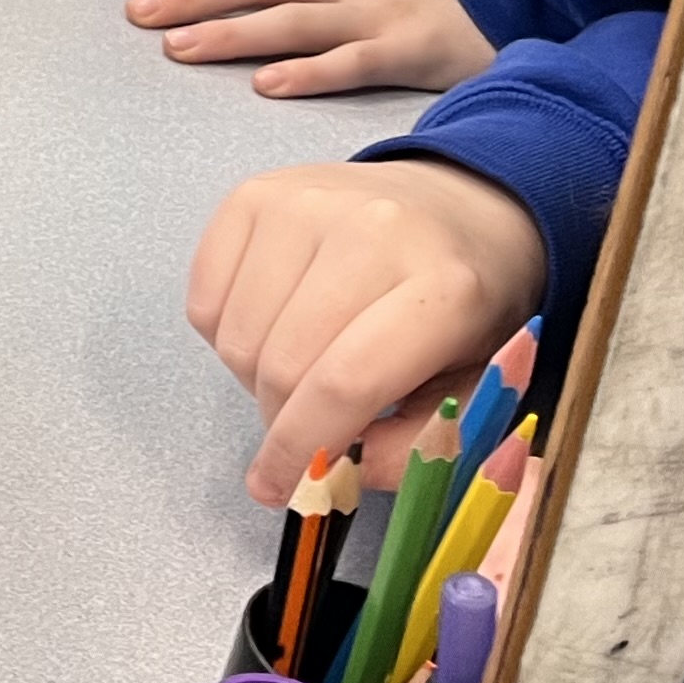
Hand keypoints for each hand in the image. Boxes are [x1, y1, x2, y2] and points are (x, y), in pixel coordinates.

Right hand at [188, 159, 544, 505]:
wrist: (461, 205)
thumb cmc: (471, 301)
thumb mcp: (477, 385)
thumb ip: (416, 444)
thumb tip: (336, 474)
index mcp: (445, 286)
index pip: (344, 384)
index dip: (302, 450)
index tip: (279, 489)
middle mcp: (370, 230)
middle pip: (281, 364)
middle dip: (281, 421)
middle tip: (306, 425)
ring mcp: (305, 203)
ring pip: (236, 337)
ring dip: (255, 378)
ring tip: (299, 367)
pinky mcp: (256, 193)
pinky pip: (205, 298)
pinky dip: (227, 335)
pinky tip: (275, 324)